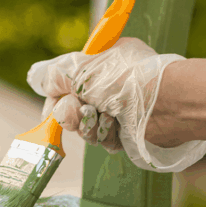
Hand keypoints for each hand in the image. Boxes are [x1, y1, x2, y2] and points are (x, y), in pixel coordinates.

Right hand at [27, 37, 205, 171]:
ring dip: (90, 126)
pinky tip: (117, 127)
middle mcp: (106, 87)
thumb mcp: (81, 68)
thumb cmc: (124, 79)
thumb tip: (40, 81)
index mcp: (98, 65)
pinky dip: (106, 136)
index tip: (53, 109)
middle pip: (72, 111)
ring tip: (106, 117)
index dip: (56, 99)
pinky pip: (103, 141)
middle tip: (85, 110)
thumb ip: (55, 75)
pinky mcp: (127, 133)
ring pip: (86, 129)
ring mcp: (117, 111)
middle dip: (73, 115)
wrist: (165, 103)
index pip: (65, 84)